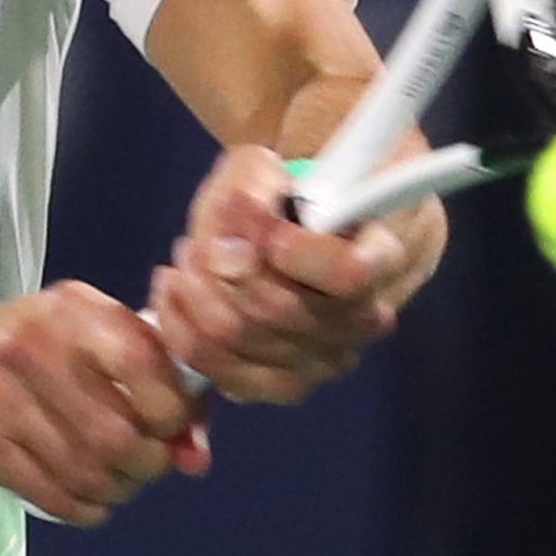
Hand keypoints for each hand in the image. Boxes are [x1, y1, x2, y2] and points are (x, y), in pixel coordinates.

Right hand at [0, 282, 207, 527]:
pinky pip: (50, 492)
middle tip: (147, 466)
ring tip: (117, 484)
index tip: (172, 426)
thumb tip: (196, 457)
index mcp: (73, 309)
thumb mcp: (89, 346)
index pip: (143, 360)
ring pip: (86, 470)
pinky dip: (82, 508)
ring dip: (116, 490)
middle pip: (118, 433)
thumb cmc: (36, 359)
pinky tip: (87, 500)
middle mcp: (34, 343)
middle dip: (148, 464)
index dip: (173, 408)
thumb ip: (153, 387)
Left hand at [146, 145, 438, 404]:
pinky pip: (218, 371)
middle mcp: (361, 322)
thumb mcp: (267, 168)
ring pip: (242, 339)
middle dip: (225, 266)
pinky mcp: (279, 387)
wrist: (289, 235)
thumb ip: (252, 188)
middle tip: (204, 238)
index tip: (257, 223)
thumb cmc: (285, 197)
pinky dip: (183, 328)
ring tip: (187, 256)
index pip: (351, 274)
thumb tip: (234, 236)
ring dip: (198, 292)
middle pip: (281, 310)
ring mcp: (323, 363)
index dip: (297, 253)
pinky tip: (174, 292)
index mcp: (381, 260)